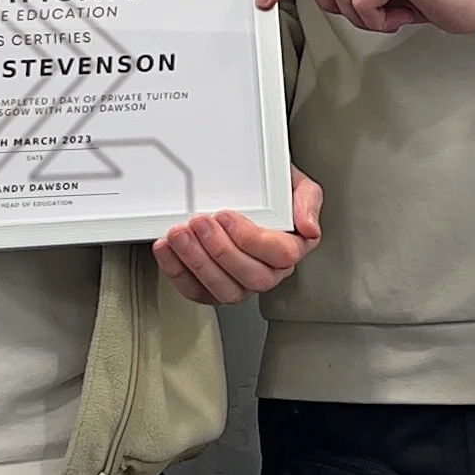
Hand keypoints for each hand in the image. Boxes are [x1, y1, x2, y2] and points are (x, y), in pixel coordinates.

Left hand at [153, 171, 324, 305]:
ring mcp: (240, 283)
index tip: (226, 215)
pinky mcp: (212, 288)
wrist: (246, 192)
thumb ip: (307, 199)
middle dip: (221, 250)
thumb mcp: (294, 183)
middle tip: (200, 223)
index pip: (281, 255)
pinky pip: (196, 291)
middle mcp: (268, 272)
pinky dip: (177, 272)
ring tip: (180, 235)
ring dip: (197, 262)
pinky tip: (167, 249)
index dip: (251, 239)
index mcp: (291, 248)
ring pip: (224, 289)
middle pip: (252, 277)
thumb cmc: (269, 191)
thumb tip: (308, 226)